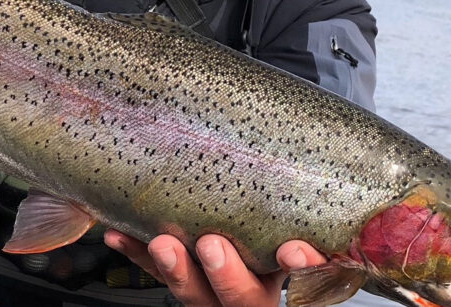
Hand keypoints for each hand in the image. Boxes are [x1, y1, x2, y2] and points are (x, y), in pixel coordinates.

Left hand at [104, 230, 325, 306]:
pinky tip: (119, 234)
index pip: (306, 282)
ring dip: (175, 271)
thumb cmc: (272, 229)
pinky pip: (155, 275)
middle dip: (228, 277)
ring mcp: (213, 296)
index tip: (294, 248)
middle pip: (245, 301)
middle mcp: (253, 295)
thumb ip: (301, 212)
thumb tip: (331, 158)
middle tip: (211, 245)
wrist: (239, 247)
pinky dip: (136, 254)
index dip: (303, 270)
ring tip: (161, 244)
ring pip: (196, 297)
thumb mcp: (294, 225)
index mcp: (286, 280)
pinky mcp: (182, 283)